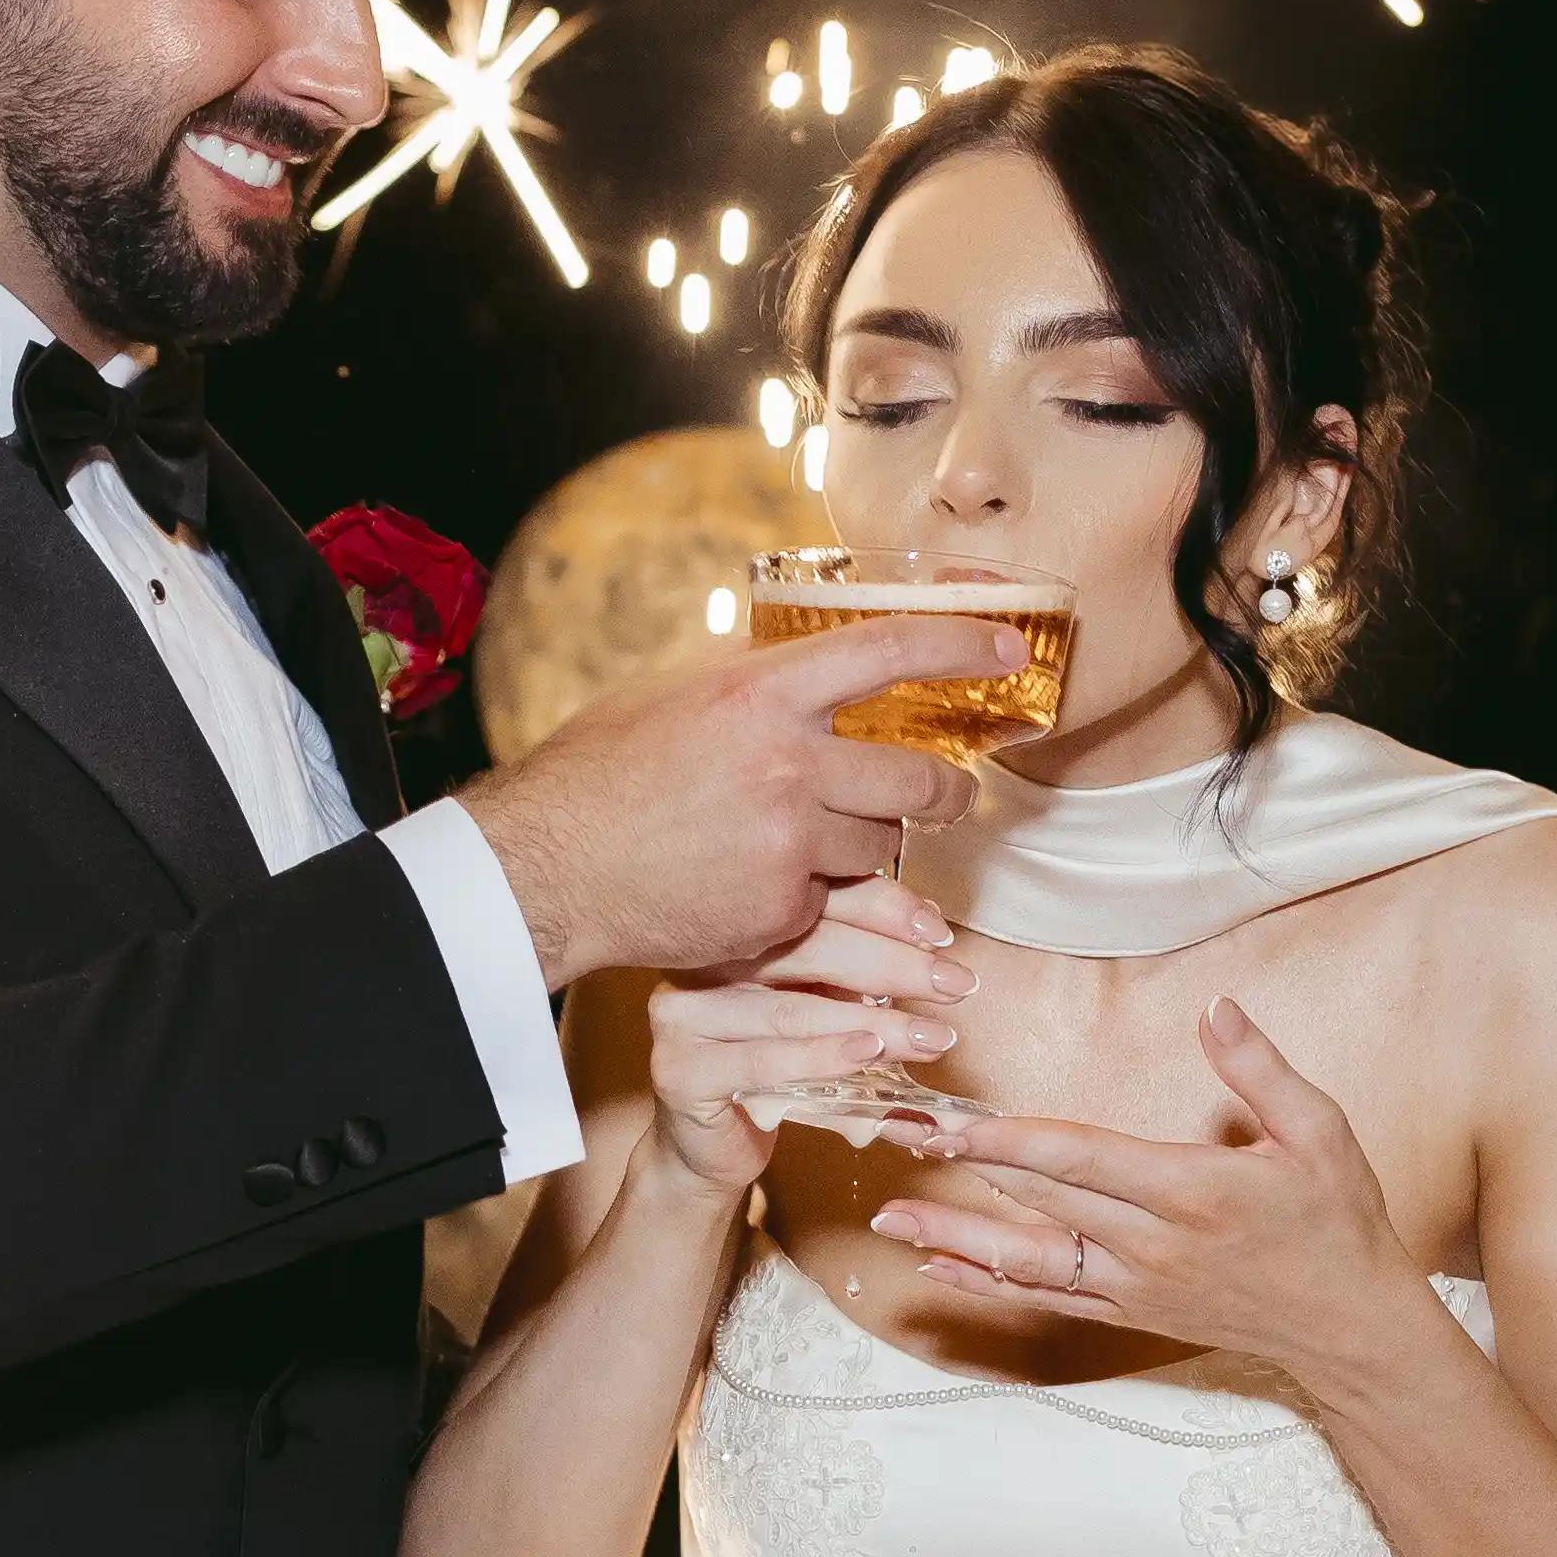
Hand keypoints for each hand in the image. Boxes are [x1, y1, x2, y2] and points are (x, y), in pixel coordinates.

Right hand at [463, 609, 1008, 992]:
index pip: (889, 651)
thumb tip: (814, 667)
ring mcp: (788, 844)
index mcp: (760, 694)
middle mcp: (787, 765)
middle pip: (918, 776)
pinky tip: (754, 881)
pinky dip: (807, 893)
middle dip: (946, 790)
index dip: (962, 646)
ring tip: (808, 840)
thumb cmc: (601, 774)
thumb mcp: (675, 696)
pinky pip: (828, 898)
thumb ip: (754, 684)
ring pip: (882, 848)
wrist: (548, 868)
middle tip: (950, 792)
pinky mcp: (779, 910)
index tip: (1008, 651)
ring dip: (864, 846)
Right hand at [644, 876, 973, 1192]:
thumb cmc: (774, 1071)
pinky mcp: (680, 1068)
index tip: (940, 933)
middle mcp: (701, 959)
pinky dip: (820, 1059)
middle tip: (953, 986)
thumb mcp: (821, 1009)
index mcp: (736, 927)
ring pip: (793, 1010)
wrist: (711, 1147)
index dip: (881, 910)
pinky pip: (762, 1061)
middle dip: (892, 967)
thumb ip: (855, 973)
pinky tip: (867, 1056)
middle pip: (807, 947)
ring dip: (873, 1024)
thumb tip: (929, 934)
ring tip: (930, 1038)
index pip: (813, 900)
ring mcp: (682, 1013)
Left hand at [869, 992, 1425, 1372]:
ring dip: (955, 1237)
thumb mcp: (1320, 1132)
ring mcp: (1136, 1287)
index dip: (1012, 1141)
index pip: (1083, 1159)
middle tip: (898, 1138)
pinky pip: (1048, 1299)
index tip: (955, 1123)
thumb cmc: (1337, 1222)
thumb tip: (1217, 1008)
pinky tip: (943, 1267)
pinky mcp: (1131, 1314)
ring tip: (892, 1220)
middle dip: (965, 1169)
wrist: (1350, 1326)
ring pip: (1029, 1260)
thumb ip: (1261, 1070)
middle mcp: (1154, 1245)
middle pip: (1040, 1202)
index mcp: (1193, 1192)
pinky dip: (991, 1282)